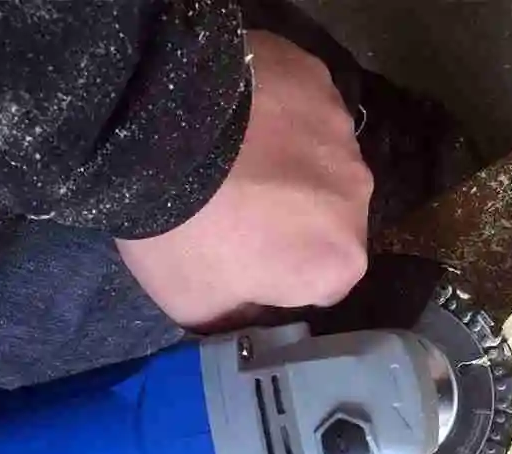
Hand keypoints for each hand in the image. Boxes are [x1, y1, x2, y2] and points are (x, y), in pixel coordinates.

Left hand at [116, 30, 372, 330]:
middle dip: (293, 220)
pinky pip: (303, 107)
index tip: (244, 263)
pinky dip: (279, 116)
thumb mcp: (200, 309)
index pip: (321, 283)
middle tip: (236, 210)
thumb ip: (243, 321)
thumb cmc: (183, 234)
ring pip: (320, 162)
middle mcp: (359, 197)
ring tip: (233, 160)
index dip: (283, 277)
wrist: (152, 132)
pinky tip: (238, 118)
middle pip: (328, 220)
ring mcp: (341, 130)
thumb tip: (256, 313)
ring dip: (288, 166)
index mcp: (341, 262)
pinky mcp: (316, 76)